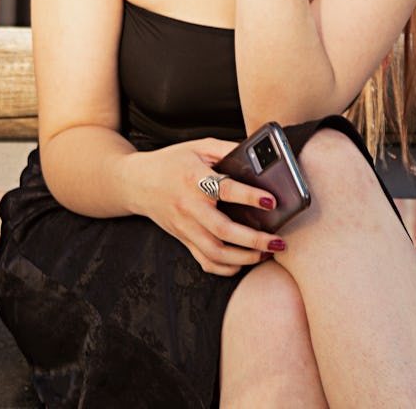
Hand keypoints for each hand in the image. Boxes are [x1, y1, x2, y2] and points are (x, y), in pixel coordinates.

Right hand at [127, 138, 283, 275]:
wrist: (137, 182)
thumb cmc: (172, 161)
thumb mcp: (199, 146)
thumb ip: (227, 149)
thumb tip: (257, 156)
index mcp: (195, 179)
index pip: (226, 190)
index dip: (250, 197)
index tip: (272, 201)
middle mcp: (189, 207)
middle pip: (223, 231)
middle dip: (254, 239)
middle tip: (279, 240)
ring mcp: (184, 227)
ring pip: (215, 252)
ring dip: (244, 258)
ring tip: (267, 253)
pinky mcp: (182, 239)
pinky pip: (204, 261)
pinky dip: (224, 268)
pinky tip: (242, 263)